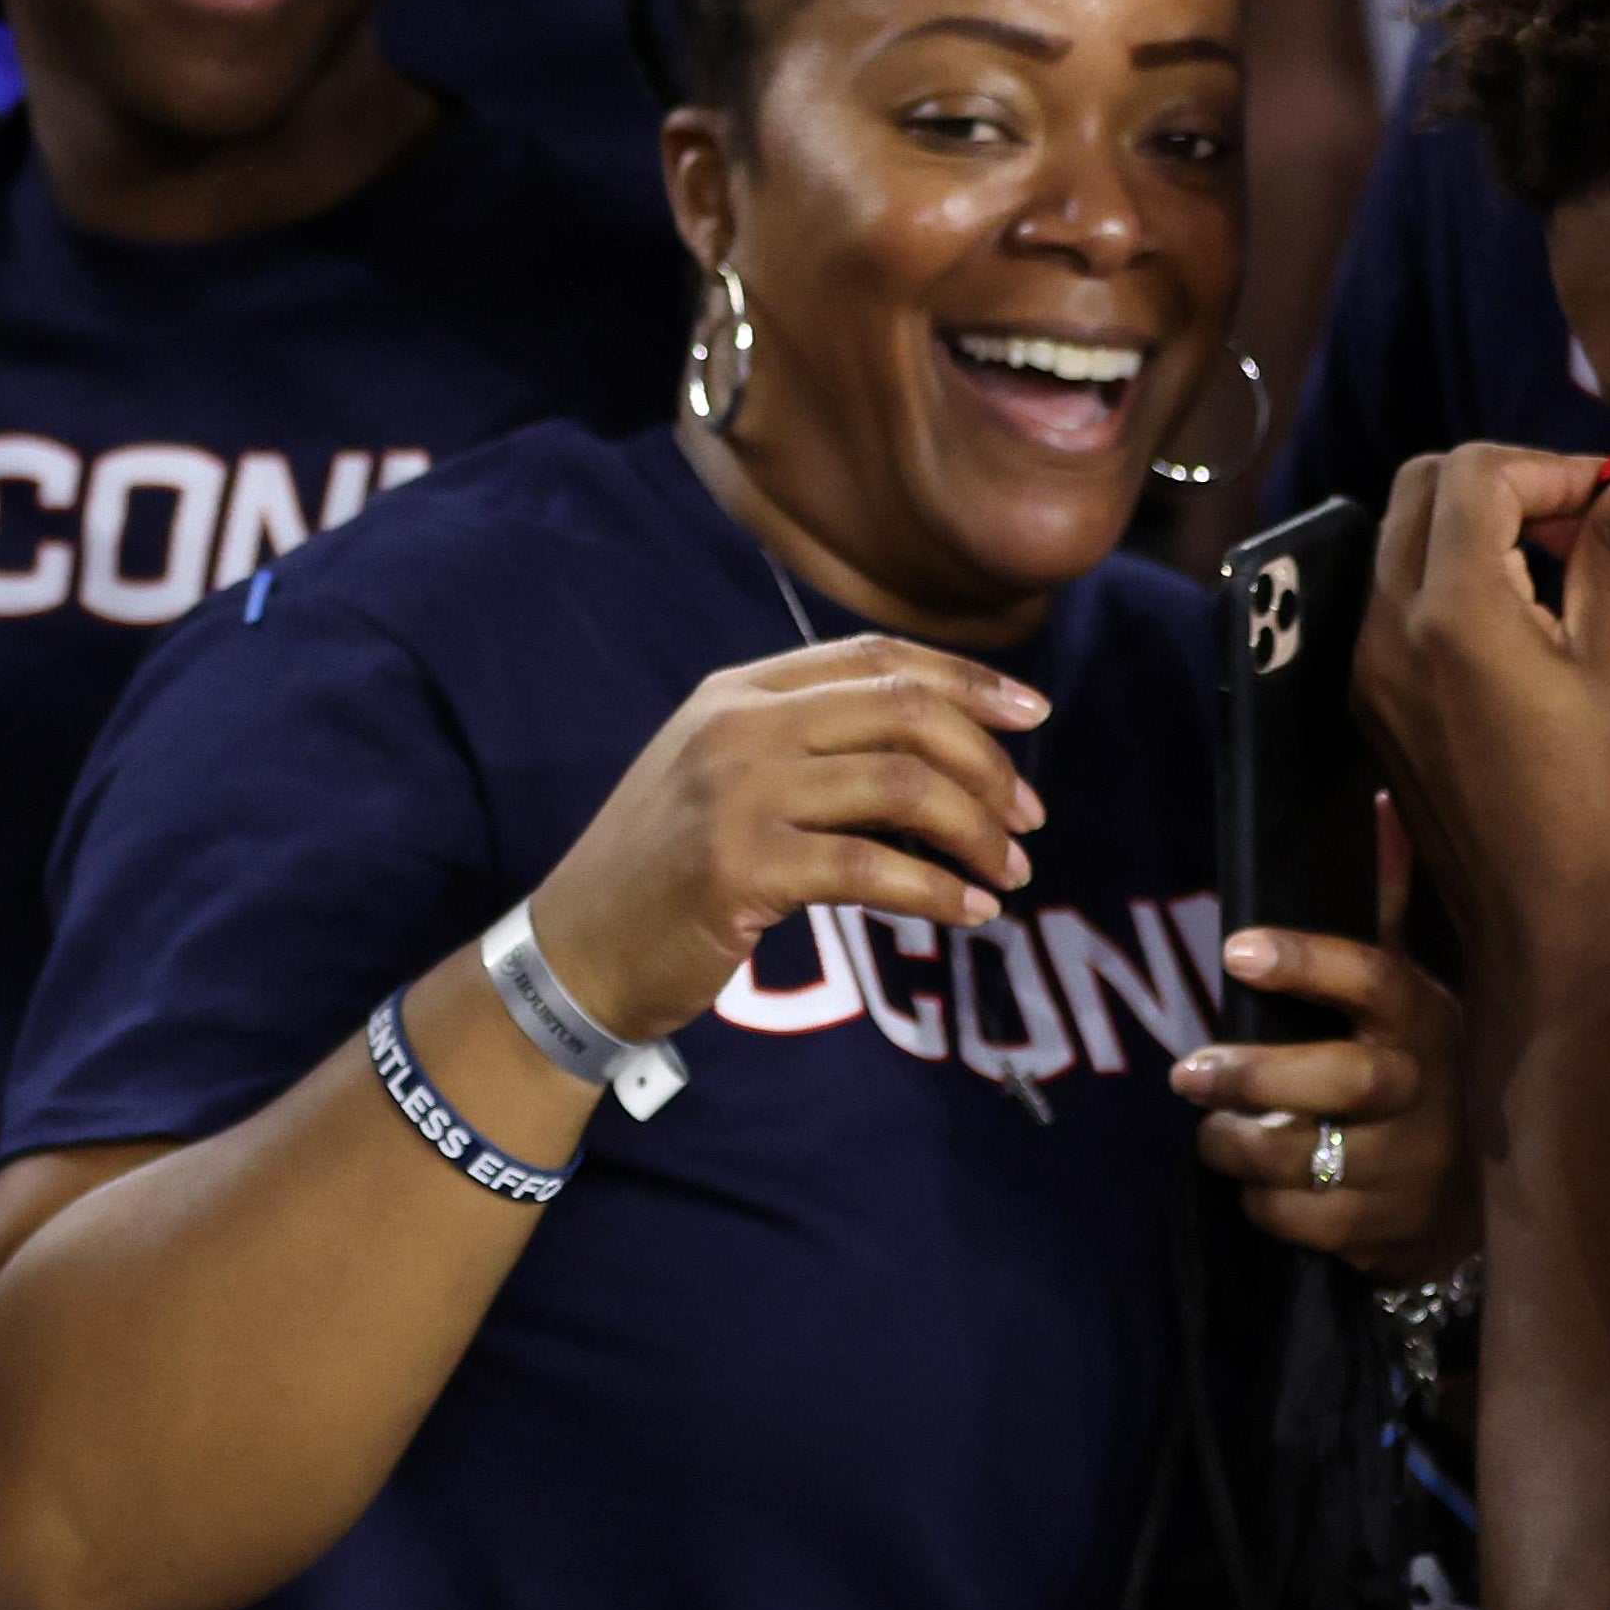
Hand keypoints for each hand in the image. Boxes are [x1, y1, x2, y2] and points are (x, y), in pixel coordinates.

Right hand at [525, 635, 1053, 1042]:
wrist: (575, 952)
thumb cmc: (664, 874)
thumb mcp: (723, 780)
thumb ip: (807, 747)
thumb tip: (944, 756)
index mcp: (737, 693)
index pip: (876, 656)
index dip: (968, 678)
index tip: (1034, 714)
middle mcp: (736, 727)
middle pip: (906, 713)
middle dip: (990, 766)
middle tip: (1028, 822)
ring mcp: (734, 794)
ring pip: (905, 788)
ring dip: (978, 834)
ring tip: (1007, 874)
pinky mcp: (739, 867)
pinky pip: (874, 869)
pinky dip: (940, 893)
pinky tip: (969, 913)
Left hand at [1175, 908, 1473, 1270]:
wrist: (1470, 1195)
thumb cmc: (1408, 1068)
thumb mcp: (1400, 988)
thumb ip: (1379, 906)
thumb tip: (1374, 805)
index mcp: (1426, 1021)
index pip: (1377, 981)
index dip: (1309, 962)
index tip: (1235, 950)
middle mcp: (1431, 1093)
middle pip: (1348, 1082)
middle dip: (1256, 1075)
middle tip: (1185, 1071)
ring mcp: (1417, 1167)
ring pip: (1314, 1158)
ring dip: (1239, 1144)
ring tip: (1209, 1129)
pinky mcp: (1391, 1230)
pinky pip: (1304, 1219)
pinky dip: (1261, 1202)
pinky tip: (1252, 1184)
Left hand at [1358, 443, 1609, 992]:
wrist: (1542, 921)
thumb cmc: (1603, 802)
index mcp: (1451, 614)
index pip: (1470, 474)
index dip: (1550, 465)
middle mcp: (1382, 629)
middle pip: (1416, 490)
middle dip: (1502, 481)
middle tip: (1583, 520)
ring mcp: (1361, 665)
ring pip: (1396, 542)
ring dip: (1471, 527)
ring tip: (1560, 565)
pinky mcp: (1365, 698)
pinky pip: (1389, 601)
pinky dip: (1446, 578)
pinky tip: (1519, 615)